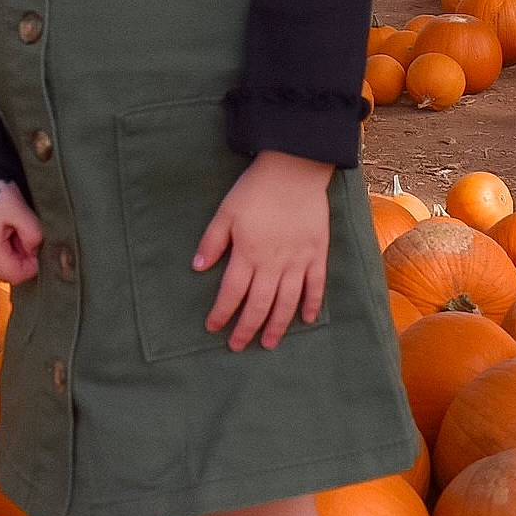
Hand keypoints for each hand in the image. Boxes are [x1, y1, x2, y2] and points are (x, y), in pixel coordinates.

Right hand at [0, 180, 43, 283]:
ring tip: (11, 228)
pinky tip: (0, 229)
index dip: (32, 264)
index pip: (17, 276)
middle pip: (6, 274)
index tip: (34, 245)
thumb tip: (34, 249)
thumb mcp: (19, 209)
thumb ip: (33, 233)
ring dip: (8, 254)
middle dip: (19, 259)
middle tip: (23, 234)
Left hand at [192, 151, 332, 351]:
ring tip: (269, 343)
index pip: (232, 293)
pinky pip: (316, 286)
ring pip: (287, 303)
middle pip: (259, 305)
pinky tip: (307, 319)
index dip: (221, 313)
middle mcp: (273, 264)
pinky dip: (312, 304)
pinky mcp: (317, 254)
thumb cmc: (255, 189)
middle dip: (246, 329)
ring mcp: (298, 261)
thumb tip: (197, 268)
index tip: (213, 328)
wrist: (294, 170)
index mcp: (247, 254)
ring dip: (277, 326)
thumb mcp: (226, 212)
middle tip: (238, 346)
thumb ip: (212, 241)